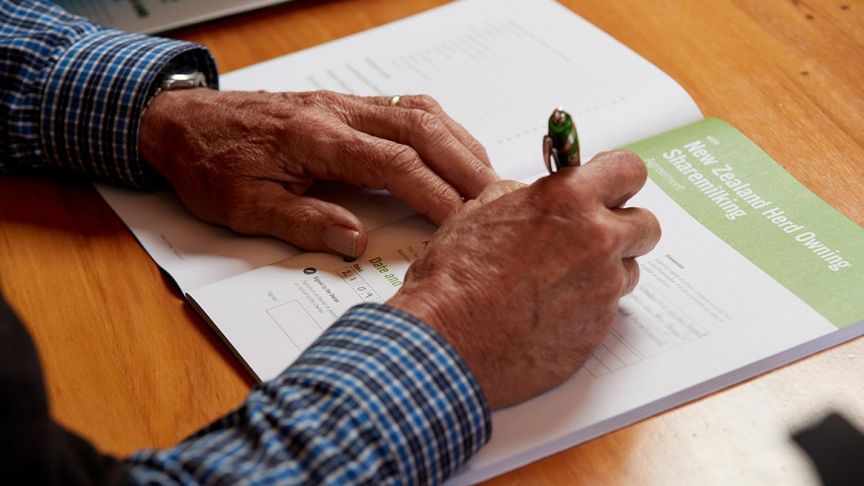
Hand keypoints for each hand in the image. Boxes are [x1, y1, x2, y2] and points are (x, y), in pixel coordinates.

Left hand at [139, 89, 496, 256]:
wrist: (180, 123)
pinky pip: (405, 108)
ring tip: (485, 177)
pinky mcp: (344, 106)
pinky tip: (452, 151)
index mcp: (315, 140)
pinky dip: (439, 130)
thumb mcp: (244, 208)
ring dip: (458, 143)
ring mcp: (343, 104)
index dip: (436, 193)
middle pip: (421, 129)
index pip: (395, 164)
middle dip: (464, 165)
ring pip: (419, 112)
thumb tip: (356, 242)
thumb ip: (304, 223)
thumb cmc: (210, 166)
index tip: (464, 222)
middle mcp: (337, 113)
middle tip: (496, 200)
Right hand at [387, 151, 660, 408]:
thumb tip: (532, 196)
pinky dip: (585, 308)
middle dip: (622, 228)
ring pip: (627, 271)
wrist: (449, 341)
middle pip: (645, 225)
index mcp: (569, 201)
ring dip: (605, 272)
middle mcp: (597, 241)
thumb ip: (521, 197)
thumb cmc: (455, 278)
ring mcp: (602, 290)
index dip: (617, 178)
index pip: (629, 170)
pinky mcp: (598, 330)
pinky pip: (605, 310)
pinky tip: (547, 312)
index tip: (608, 185)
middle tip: (589, 237)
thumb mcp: (478, 213)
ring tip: (558, 282)